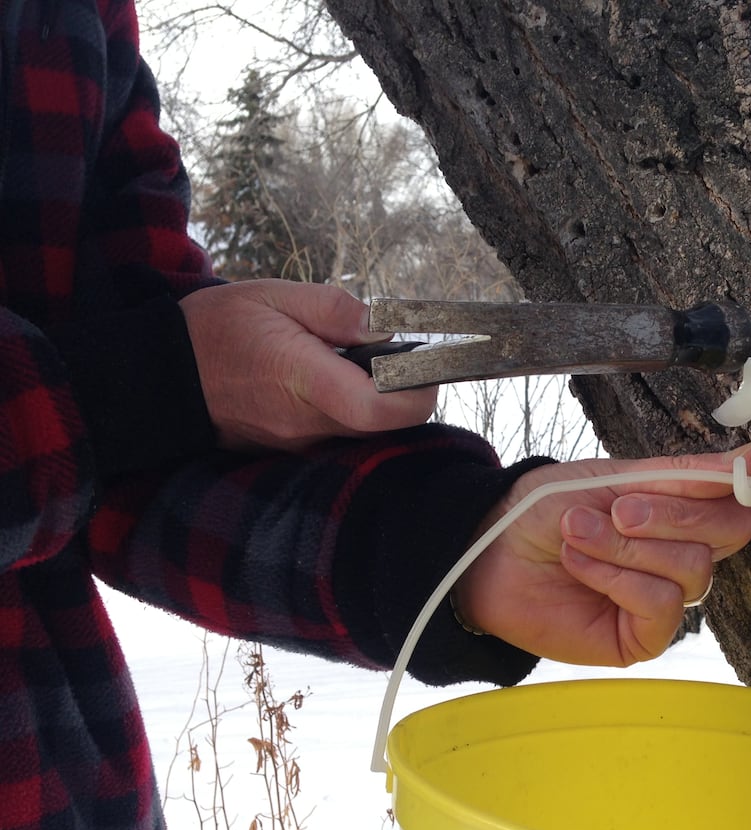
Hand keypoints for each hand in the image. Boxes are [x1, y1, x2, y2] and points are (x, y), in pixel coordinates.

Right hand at [181, 279, 437, 450]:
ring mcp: (298, 443)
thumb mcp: (274, 296)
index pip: (383, 408)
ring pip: (364, 429)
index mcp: (303, 379)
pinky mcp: (292, 450)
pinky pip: (338, 432)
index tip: (427, 365)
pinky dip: (348, 408)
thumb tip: (386, 327)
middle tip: (395, 354)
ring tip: (353, 361)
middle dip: (405, 391)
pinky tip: (331, 380)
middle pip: (386, 423)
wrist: (160, 375)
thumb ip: (337, 310)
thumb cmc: (216, 329)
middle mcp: (305, 423)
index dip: (420, 391)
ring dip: (375, 398)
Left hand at [452, 432, 750, 666]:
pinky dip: (619, 580)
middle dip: (675, 514)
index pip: (745, 492)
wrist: (489, 551)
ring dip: (628, 547)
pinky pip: (663, 606)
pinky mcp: (644, 637)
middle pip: (734, 531)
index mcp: (683, 504)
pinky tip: (582, 567)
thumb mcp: (618, 477)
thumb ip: (689, 475)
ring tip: (579, 536)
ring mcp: (667, 596)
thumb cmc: (547, 511)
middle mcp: (685, 550)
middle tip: (619, 509)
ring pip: (694, 569)